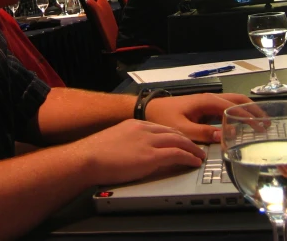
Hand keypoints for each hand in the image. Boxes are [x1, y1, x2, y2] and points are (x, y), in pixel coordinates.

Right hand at [71, 120, 204, 185]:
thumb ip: (128, 143)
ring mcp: (148, 141)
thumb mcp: (114, 141)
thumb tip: (132, 153)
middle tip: (196, 146)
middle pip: (173, 131)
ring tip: (200, 155)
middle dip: (187, 139)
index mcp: (134, 125)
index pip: (161, 127)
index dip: (174, 134)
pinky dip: (189, 157)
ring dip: (192, 148)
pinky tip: (194, 161)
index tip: (181, 140)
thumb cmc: (94, 153)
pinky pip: (177, 154)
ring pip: (179, 140)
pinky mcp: (150, 156)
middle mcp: (144, 129)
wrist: (87, 158)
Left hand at [146, 93, 254, 143]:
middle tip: (268, 124)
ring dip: (247, 111)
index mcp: (206, 101)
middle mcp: (209, 99)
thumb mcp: (182, 128)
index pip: (234, 107)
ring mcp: (207, 103)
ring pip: (233, 104)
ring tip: (260, 123)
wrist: (147, 109)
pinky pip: (225, 109)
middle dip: (254, 110)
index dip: (249, 117)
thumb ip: (203, 133)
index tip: (261, 127)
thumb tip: (224, 136)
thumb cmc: (162, 117)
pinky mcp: (204, 108)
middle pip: (238, 101)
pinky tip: (242, 125)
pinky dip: (237, 114)